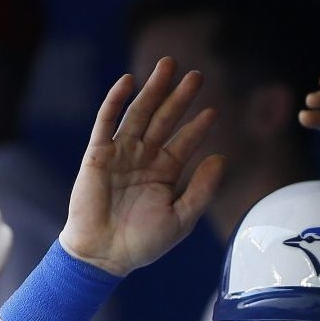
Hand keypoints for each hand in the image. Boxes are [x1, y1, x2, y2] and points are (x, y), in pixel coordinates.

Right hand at [61, 57, 224, 275]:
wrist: (104, 254)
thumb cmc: (143, 243)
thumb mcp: (181, 218)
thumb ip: (201, 189)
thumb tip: (221, 158)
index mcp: (165, 174)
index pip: (185, 142)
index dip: (199, 126)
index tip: (214, 112)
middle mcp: (144, 158)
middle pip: (165, 120)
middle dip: (180, 97)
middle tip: (197, 76)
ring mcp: (121, 153)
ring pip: (139, 113)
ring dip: (153, 89)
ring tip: (168, 66)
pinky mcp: (98, 154)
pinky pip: (106, 121)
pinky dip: (116, 100)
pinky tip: (129, 81)